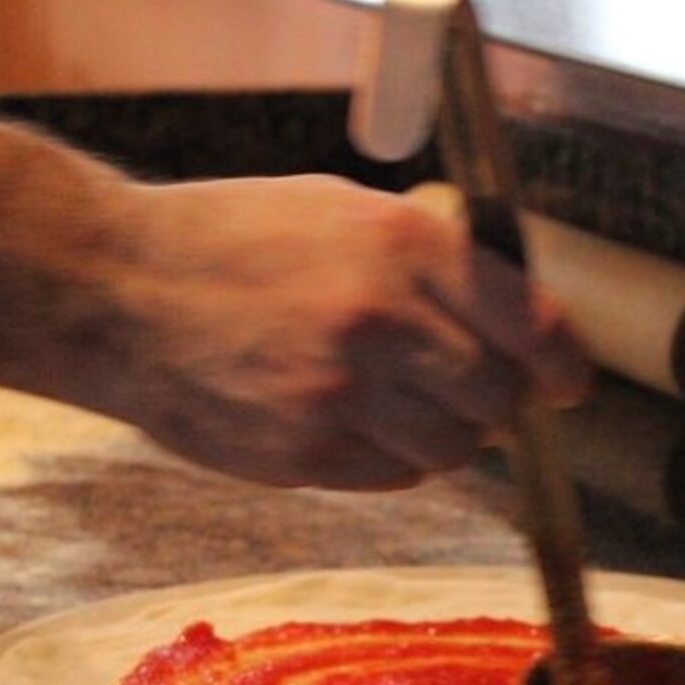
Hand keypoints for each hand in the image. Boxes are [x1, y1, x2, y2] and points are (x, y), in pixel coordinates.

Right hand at [104, 174, 590, 488]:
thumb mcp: (341, 208)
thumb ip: (433, 261)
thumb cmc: (231, 238)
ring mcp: (339, 397)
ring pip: (453, 447)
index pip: (529, 325)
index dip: (564, 363)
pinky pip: (396, 476)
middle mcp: (379, 323)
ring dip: (450, 431)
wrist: (115, 291)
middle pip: (498, 398)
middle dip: (502, 399)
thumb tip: (514, 322)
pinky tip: (360, 421)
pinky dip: (398, 456)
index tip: (570, 382)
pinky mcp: (303, 455)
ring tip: (407, 399)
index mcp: (400, 245)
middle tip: (481, 388)